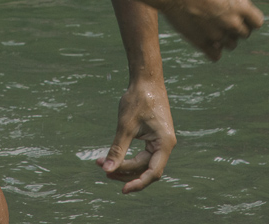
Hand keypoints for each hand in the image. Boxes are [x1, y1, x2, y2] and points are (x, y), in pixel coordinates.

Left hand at [95, 77, 175, 193]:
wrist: (146, 79)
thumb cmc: (138, 99)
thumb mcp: (125, 126)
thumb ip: (117, 149)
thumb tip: (106, 170)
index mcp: (164, 143)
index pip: (153, 172)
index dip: (138, 183)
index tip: (122, 189)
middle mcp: (165, 145)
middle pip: (145, 169)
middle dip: (124, 172)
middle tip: (103, 170)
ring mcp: (160, 141)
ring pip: (142, 163)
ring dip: (124, 165)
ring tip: (103, 164)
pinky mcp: (153, 137)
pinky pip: (141, 154)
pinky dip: (127, 157)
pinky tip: (112, 157)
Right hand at [162, 0, 263, 59]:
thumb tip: (245, 9)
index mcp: (241, 6)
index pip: (257, 23)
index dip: (249, 19)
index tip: (239, 15)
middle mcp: (232, 22)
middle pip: (244, 34)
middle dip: (236, 28)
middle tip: (220, 18)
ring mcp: (218, 35)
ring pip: (230, 45)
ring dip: (224, 39)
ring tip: (210, 25)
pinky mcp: (203, 44)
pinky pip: (216, 56)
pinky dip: (212, 50)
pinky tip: (205, 38)